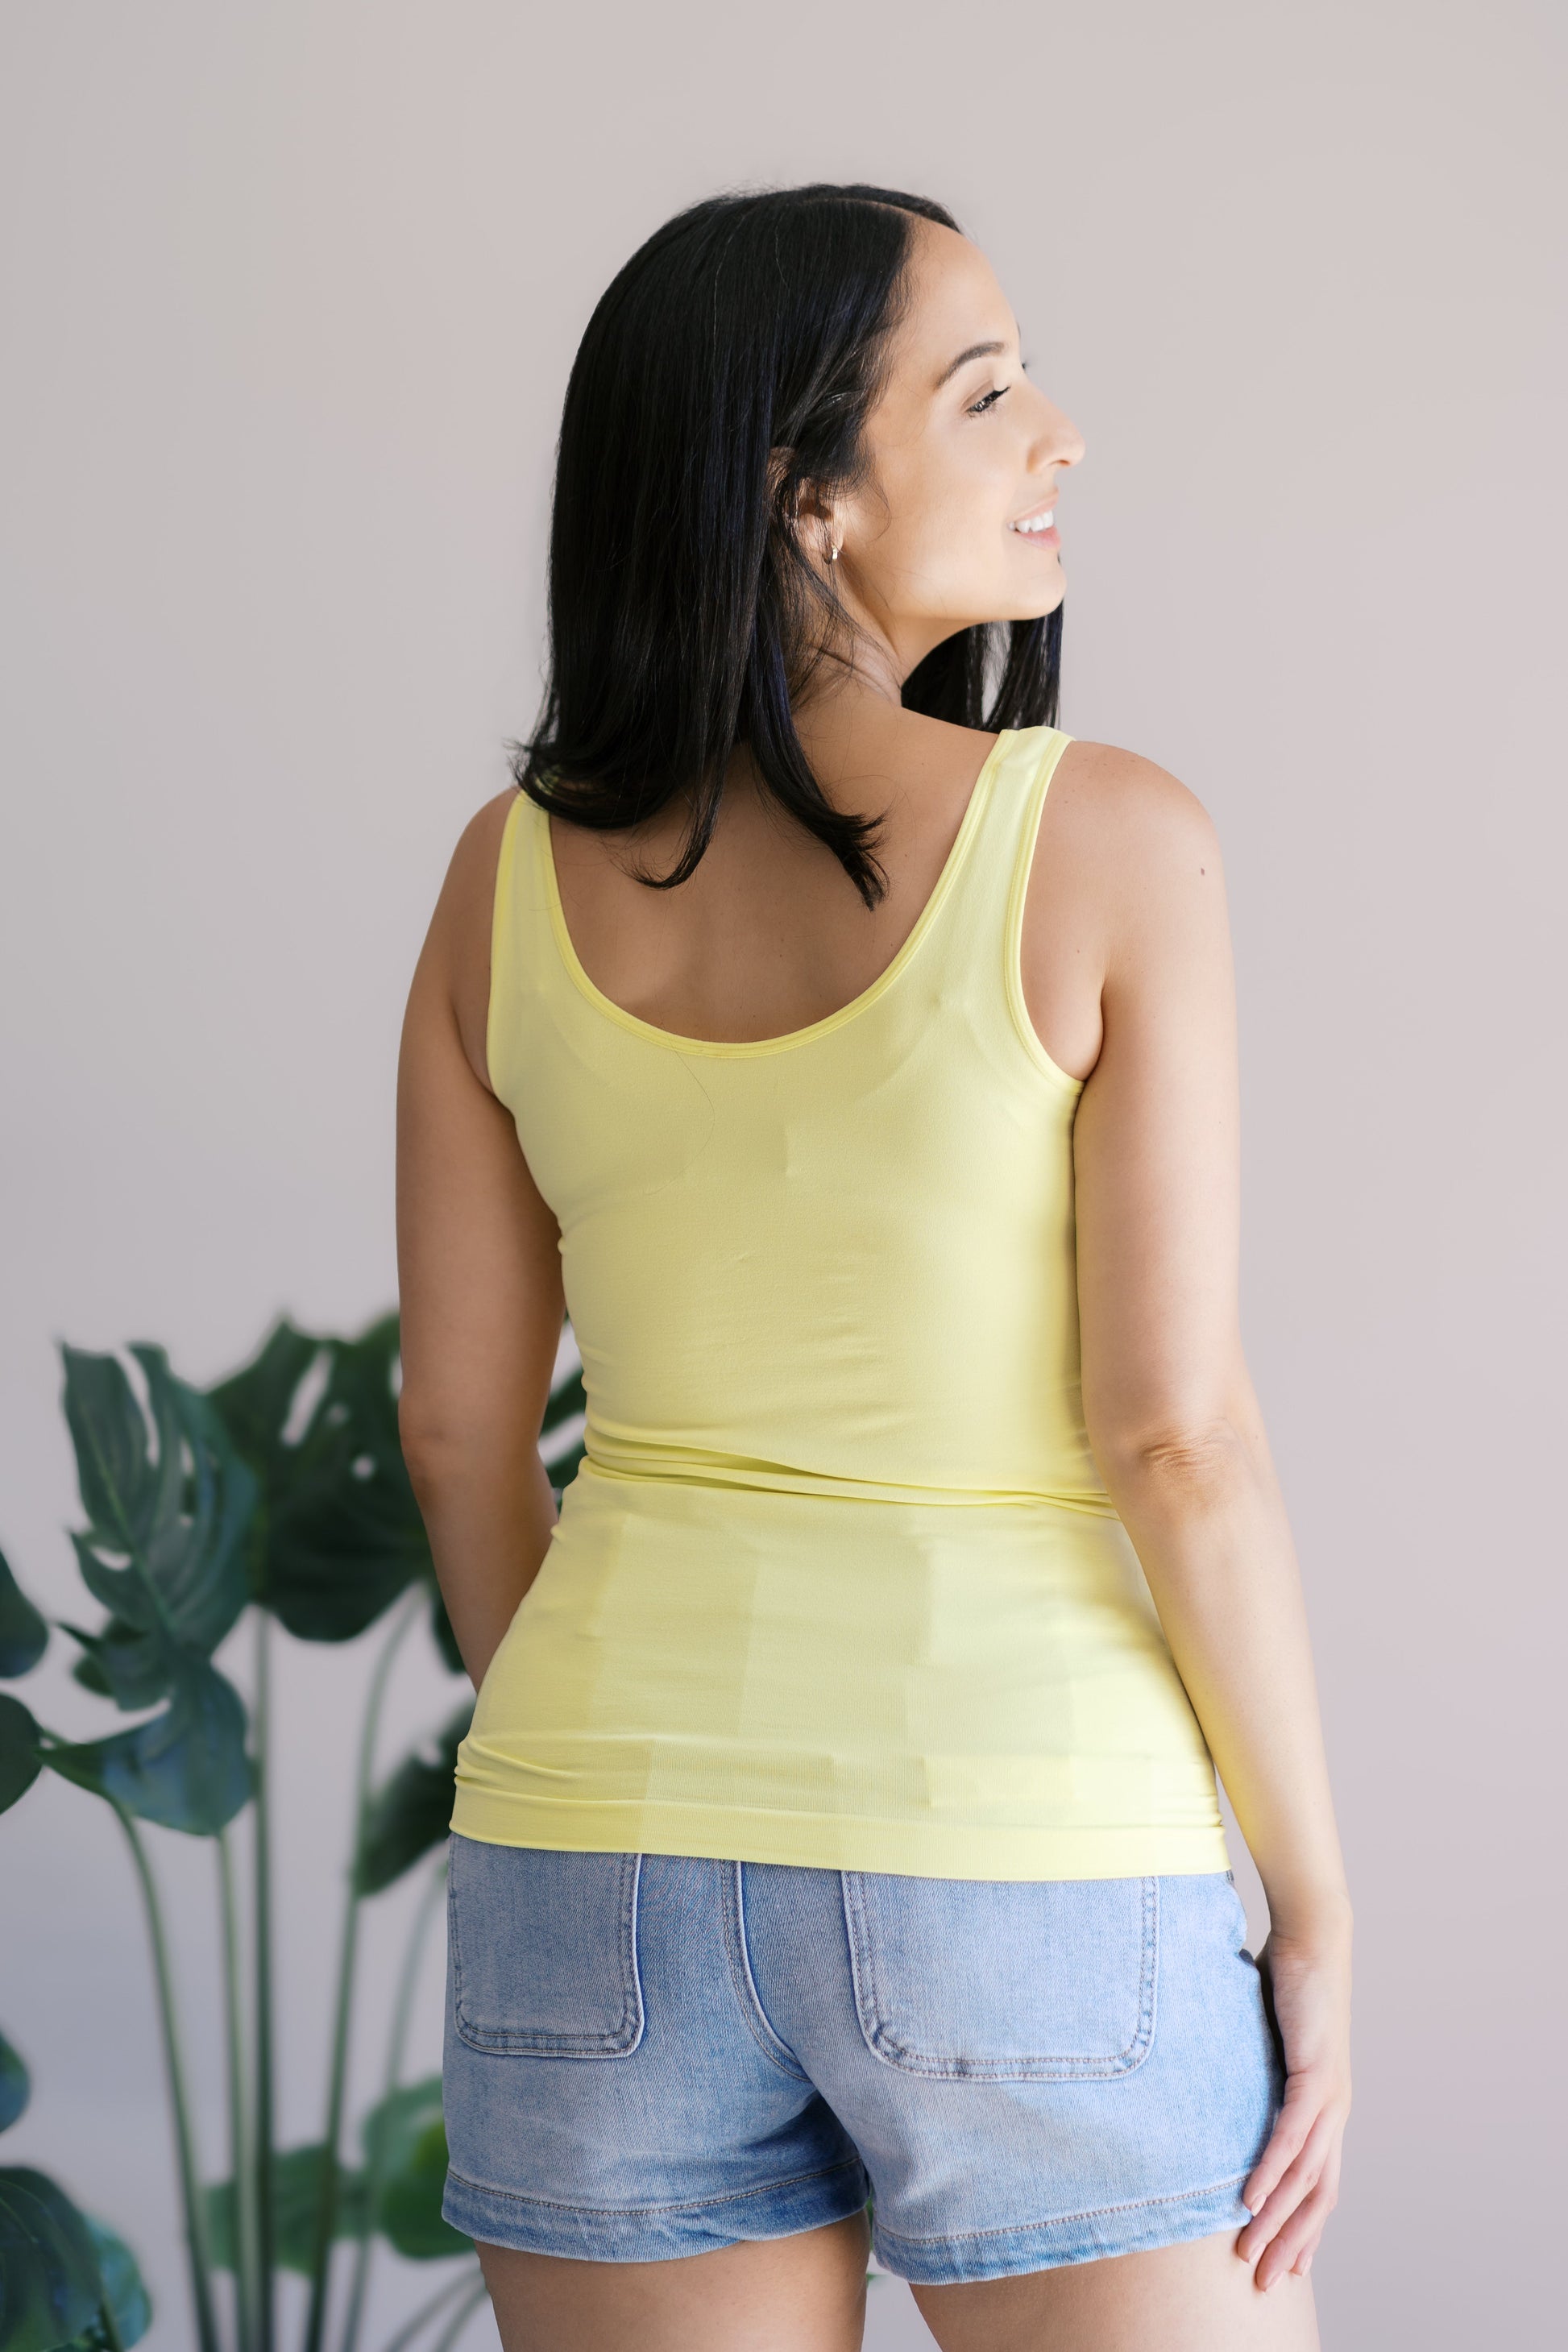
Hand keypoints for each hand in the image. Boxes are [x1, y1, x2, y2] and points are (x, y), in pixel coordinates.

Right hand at [1237, 1924, 1351, 2290]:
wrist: (1313, 1935)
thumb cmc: (1286, 1978)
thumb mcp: (1262, 2039)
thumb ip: (1248, 2068)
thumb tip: (1211, 2078)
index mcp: (1325, 2106)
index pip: (1321, 2183)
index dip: (1305, 2227)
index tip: (1287, 2264)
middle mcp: (1335, 2111)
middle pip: (1319, 2196)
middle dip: (1293, 2243)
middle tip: (1265, 2282)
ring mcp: (1331, 2097)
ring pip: (1306, 2177)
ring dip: (1277, 2221)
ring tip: (1250, 2253)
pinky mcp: (1317, 2076)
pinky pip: (1292, 2138)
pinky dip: (1272, 2173)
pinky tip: (1252, 2201)